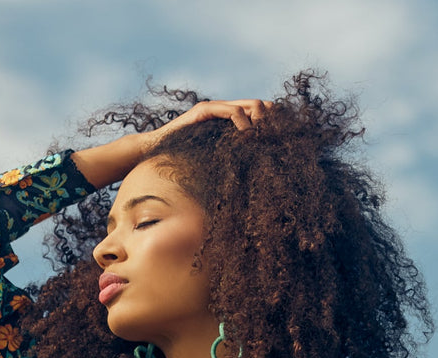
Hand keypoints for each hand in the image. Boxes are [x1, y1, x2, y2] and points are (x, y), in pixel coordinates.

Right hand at [138, 97, 273, 150]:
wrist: (156, 151)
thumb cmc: (182, 160)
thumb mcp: (214, 159)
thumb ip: (230, 157)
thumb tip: (251, 172)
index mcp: (228, 120)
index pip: (259, 112)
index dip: (273, 121)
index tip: (281, 138)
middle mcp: (223, 110)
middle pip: (259, 105)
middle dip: (270, 121)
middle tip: (273, 138)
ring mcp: (214, 108)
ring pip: (250, 105)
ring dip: (259, 121)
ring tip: (260, 138)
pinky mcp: (204, 111)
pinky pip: (231, 112)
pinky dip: (242, 122)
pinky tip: (246, 135)